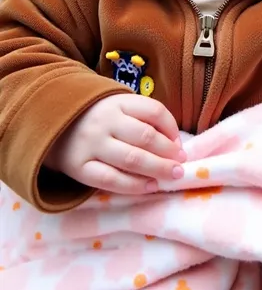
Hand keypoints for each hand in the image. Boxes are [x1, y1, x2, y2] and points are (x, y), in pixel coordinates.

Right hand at [45, 94, 185, 194]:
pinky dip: (135, 186)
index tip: (179, 144)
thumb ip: (143, 117)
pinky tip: (150, 187)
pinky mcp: (80, 168)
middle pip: (146, 137)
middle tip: (182, 164)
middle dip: (169, 153)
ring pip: (132, 159)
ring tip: (173, 175)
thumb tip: (175, 143)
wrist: (52, 124)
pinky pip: (111, 180)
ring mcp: (91, 145)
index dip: (172, 128)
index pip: (154, 111)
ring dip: (158, 169)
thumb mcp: (118, 106)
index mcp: (118, 102)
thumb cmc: (98, 117)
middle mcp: (105, 121)